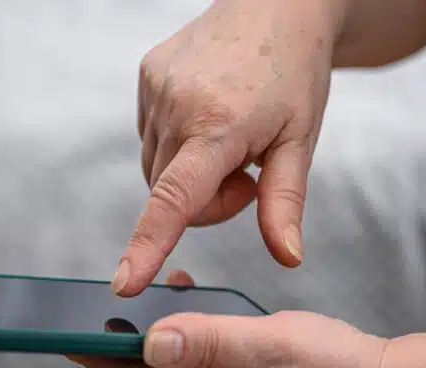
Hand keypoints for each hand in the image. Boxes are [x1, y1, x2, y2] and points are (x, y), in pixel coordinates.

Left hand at [71, 270, 390, 367]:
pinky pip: (200, 361)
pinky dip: (186, 335)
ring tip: (143, 303)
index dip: (101, 357)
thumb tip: (150, 340)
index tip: (66, 336)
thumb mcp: (267, 349)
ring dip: (153, 338)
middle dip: (118, 349)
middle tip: (91, 316)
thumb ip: (208, 341)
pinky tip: (191, 309)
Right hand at [112, 0, 345, 295]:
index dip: (147, 246)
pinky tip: (206, 117)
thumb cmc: (295, 72)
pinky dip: (177, 144)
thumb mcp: (300, 140)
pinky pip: (151, 138)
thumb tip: (288, 257)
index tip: (125, 282)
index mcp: (218, 124)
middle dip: (207, 201)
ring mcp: (155, 87)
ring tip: (228, 139)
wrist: (277, 5)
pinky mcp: (146, 75)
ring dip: (189, 174)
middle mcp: (176, 104)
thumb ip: (284, 203)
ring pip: (158, 171)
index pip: (175, 200)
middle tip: (246, 170)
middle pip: (171, 197)